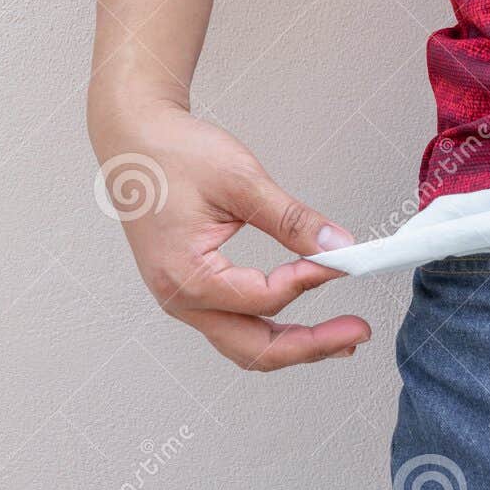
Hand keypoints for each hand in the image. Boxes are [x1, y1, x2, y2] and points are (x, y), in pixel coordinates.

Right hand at [89, 93, 369, 370]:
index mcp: (186, 274)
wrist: (132, 139)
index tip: (342, 262)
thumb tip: (338, 247)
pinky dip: (270, 328)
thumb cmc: (172, 154)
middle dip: (311, 346)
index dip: (310, 281)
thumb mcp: (240, 180)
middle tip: (357, 331)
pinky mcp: (188, 290)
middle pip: (254, 349)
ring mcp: (181, 299)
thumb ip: (292, 219)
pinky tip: (300, 320)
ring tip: (340, 336)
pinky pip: (233, 326)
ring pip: (244, 345)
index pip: (263, 297)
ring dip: (293, 345)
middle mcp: (179, 299)